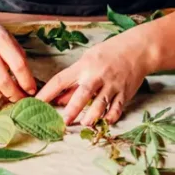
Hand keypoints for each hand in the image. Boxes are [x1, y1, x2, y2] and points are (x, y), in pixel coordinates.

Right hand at [0, 15, 36, 102]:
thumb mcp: (6, 37)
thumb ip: (17, 55)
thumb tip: (27, 80)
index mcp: (1, 40)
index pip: (18, 65)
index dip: (26, 82)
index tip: (31, 91)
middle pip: (2, 80)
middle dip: (13, 94)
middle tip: (18, 99)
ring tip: (2, 94)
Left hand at [35, 36, 149, 125]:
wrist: (138, 49)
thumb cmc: (108, 53)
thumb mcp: (87, 60)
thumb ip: (73, 82)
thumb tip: (58, 101)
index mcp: (83, 66)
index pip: (60, 80)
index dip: (47, 92)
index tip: (35, 103)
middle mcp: (97, 76)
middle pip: (83, 93)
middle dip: (72, 108)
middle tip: (64, 121)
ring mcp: (112, 85)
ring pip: (101, 103)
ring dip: (92, 115)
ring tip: (84, 124)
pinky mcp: (124, 93)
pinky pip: (117, 108)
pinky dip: (111, 117)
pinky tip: (105, 123)